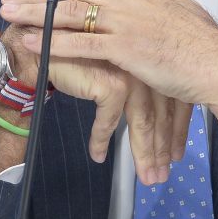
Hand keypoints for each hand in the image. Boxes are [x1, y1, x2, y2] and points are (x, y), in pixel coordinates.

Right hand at [0, 0, 190, 184]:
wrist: (41, 41)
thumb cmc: (76, 52)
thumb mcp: (114, 67)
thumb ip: (135, 84)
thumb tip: (149, 118)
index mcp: (153, 58)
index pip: (174, 100)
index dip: (176, 131)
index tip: (174, 156)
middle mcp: (147, 63)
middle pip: (160, 113)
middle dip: (161, 149)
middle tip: (161, 176)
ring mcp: (132, 72)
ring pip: (142, 121)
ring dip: (143, 153)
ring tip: (146, 177)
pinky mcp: (112, 82)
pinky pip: (109, 121)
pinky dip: (101, 140)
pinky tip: (97, 156)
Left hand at [1, 0, 217, 117]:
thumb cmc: (202, 42)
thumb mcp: (179, 2)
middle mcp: (127, 0)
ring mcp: (125, 23)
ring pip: (70, 15)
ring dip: (34, 14)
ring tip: (7, 15)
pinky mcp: (125, 48)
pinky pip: (81, 43)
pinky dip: (52, 41)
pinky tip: (30, 40)